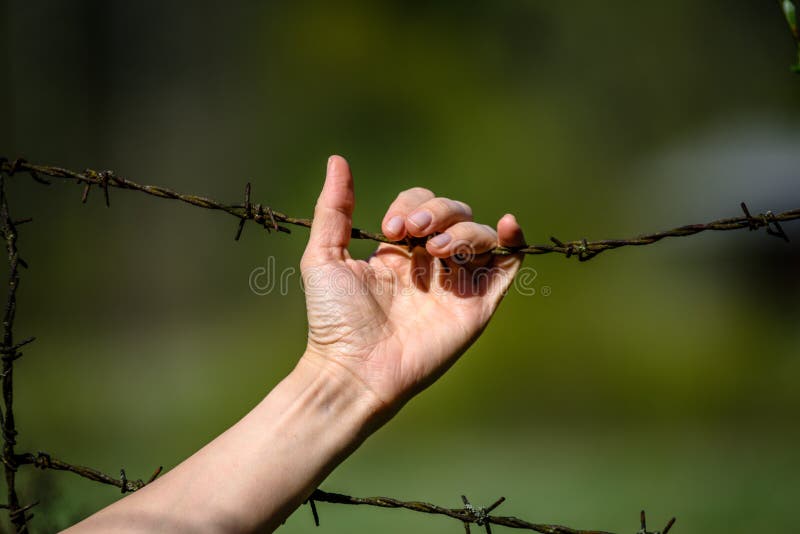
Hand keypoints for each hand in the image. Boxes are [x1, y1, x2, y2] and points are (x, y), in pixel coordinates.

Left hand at [300, 156, 525, 415]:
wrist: (354, 368)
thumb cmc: (334, 319)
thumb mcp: (323, 256)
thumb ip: (333, 209)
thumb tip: (337, 159)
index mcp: (397, 252)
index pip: (420, 206)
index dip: (411, 206)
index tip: (389, 230)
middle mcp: (430, 264)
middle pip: (454, 213)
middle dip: (438, 212)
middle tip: (415, 234)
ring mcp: (455, 285)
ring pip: (480, 235)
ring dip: (464, 230)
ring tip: (439, 250)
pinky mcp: (477, 306)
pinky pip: (507, 267)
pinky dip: (513, 243)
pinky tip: (507, 225)